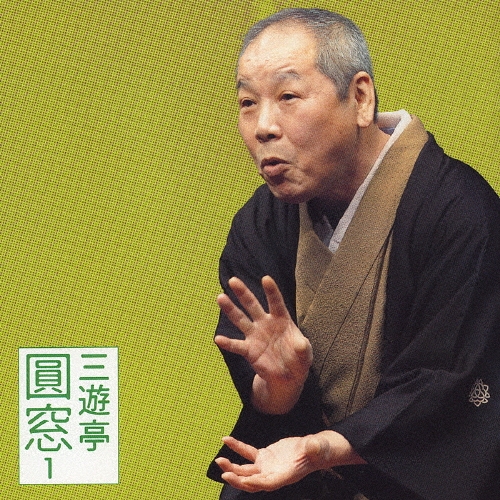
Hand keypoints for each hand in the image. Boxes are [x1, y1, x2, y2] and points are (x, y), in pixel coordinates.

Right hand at [215, 276, 312, 412]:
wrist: (288, 377)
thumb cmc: (298, 360)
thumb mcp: (305, 354)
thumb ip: (302, 348)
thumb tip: (301, 345)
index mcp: (281, 319)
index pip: (276, 302)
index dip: (271, 291)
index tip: (266, 279)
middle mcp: (265, 324)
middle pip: (252, 305)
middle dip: (243, 293)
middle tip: (233, 280)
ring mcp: (255, 336)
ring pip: (241, 320)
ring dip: (230, 309)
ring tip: (220, 297)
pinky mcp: (249, 350)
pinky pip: (237, 345)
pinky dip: (227, 343)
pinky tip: (218, 339)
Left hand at [215, 432, 364, 492]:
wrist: (314, 449)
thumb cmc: (318, 450)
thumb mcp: (317, 448)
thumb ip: (314, 448)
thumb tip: (313, 445)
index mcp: (285, 476)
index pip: (267, 483)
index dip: (255, 483)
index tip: (243, 480)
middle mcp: (273, 474)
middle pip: (252, 481)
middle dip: (237, 478)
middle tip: (224, 472)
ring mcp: (266, 467)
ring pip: (246, 470)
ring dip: (232, 466)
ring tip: (219, 460)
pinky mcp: (264, 457)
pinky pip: (247, 454)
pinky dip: (237, 447)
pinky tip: (226, 440)